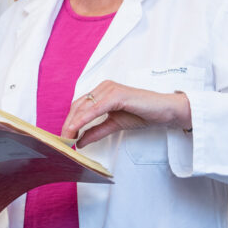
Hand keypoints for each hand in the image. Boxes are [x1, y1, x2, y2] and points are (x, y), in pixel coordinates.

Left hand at [61, 81, 191, 147]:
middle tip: (62, 140)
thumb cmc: (144, 114)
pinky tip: (77, 129)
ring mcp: (110, 89)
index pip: (79, 106)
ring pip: (85, 106)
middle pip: (78, 106)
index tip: (63, 137)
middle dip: (68, 124)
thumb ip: (96, 131)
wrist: (165, 112)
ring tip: (67, 138)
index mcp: (103, 91)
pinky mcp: (117, 94)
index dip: (69, 121)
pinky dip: (84, 119)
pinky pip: (96, 108)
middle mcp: (104, 87)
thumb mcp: (114, 125)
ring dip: (73, 123)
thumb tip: (79, 141)